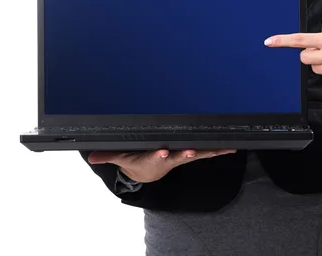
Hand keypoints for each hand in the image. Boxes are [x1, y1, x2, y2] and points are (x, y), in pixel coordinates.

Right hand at [88, 149, 236, 183]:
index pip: (157, 156)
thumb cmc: (136, 161)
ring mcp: (181, 157)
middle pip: (179, 156)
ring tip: (224, 148)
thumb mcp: (122, 157)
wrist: (146, 173)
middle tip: (193, 152)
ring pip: (197, 154)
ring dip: (210, 152)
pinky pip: (205, 152)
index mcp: (154, 158)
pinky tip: (230, 147)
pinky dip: (217, 150)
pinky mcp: (189, 155)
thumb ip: (108, 154)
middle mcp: (170, 159)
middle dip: (186, 154)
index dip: (160, 154)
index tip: (164, 152)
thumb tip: (91, 156)